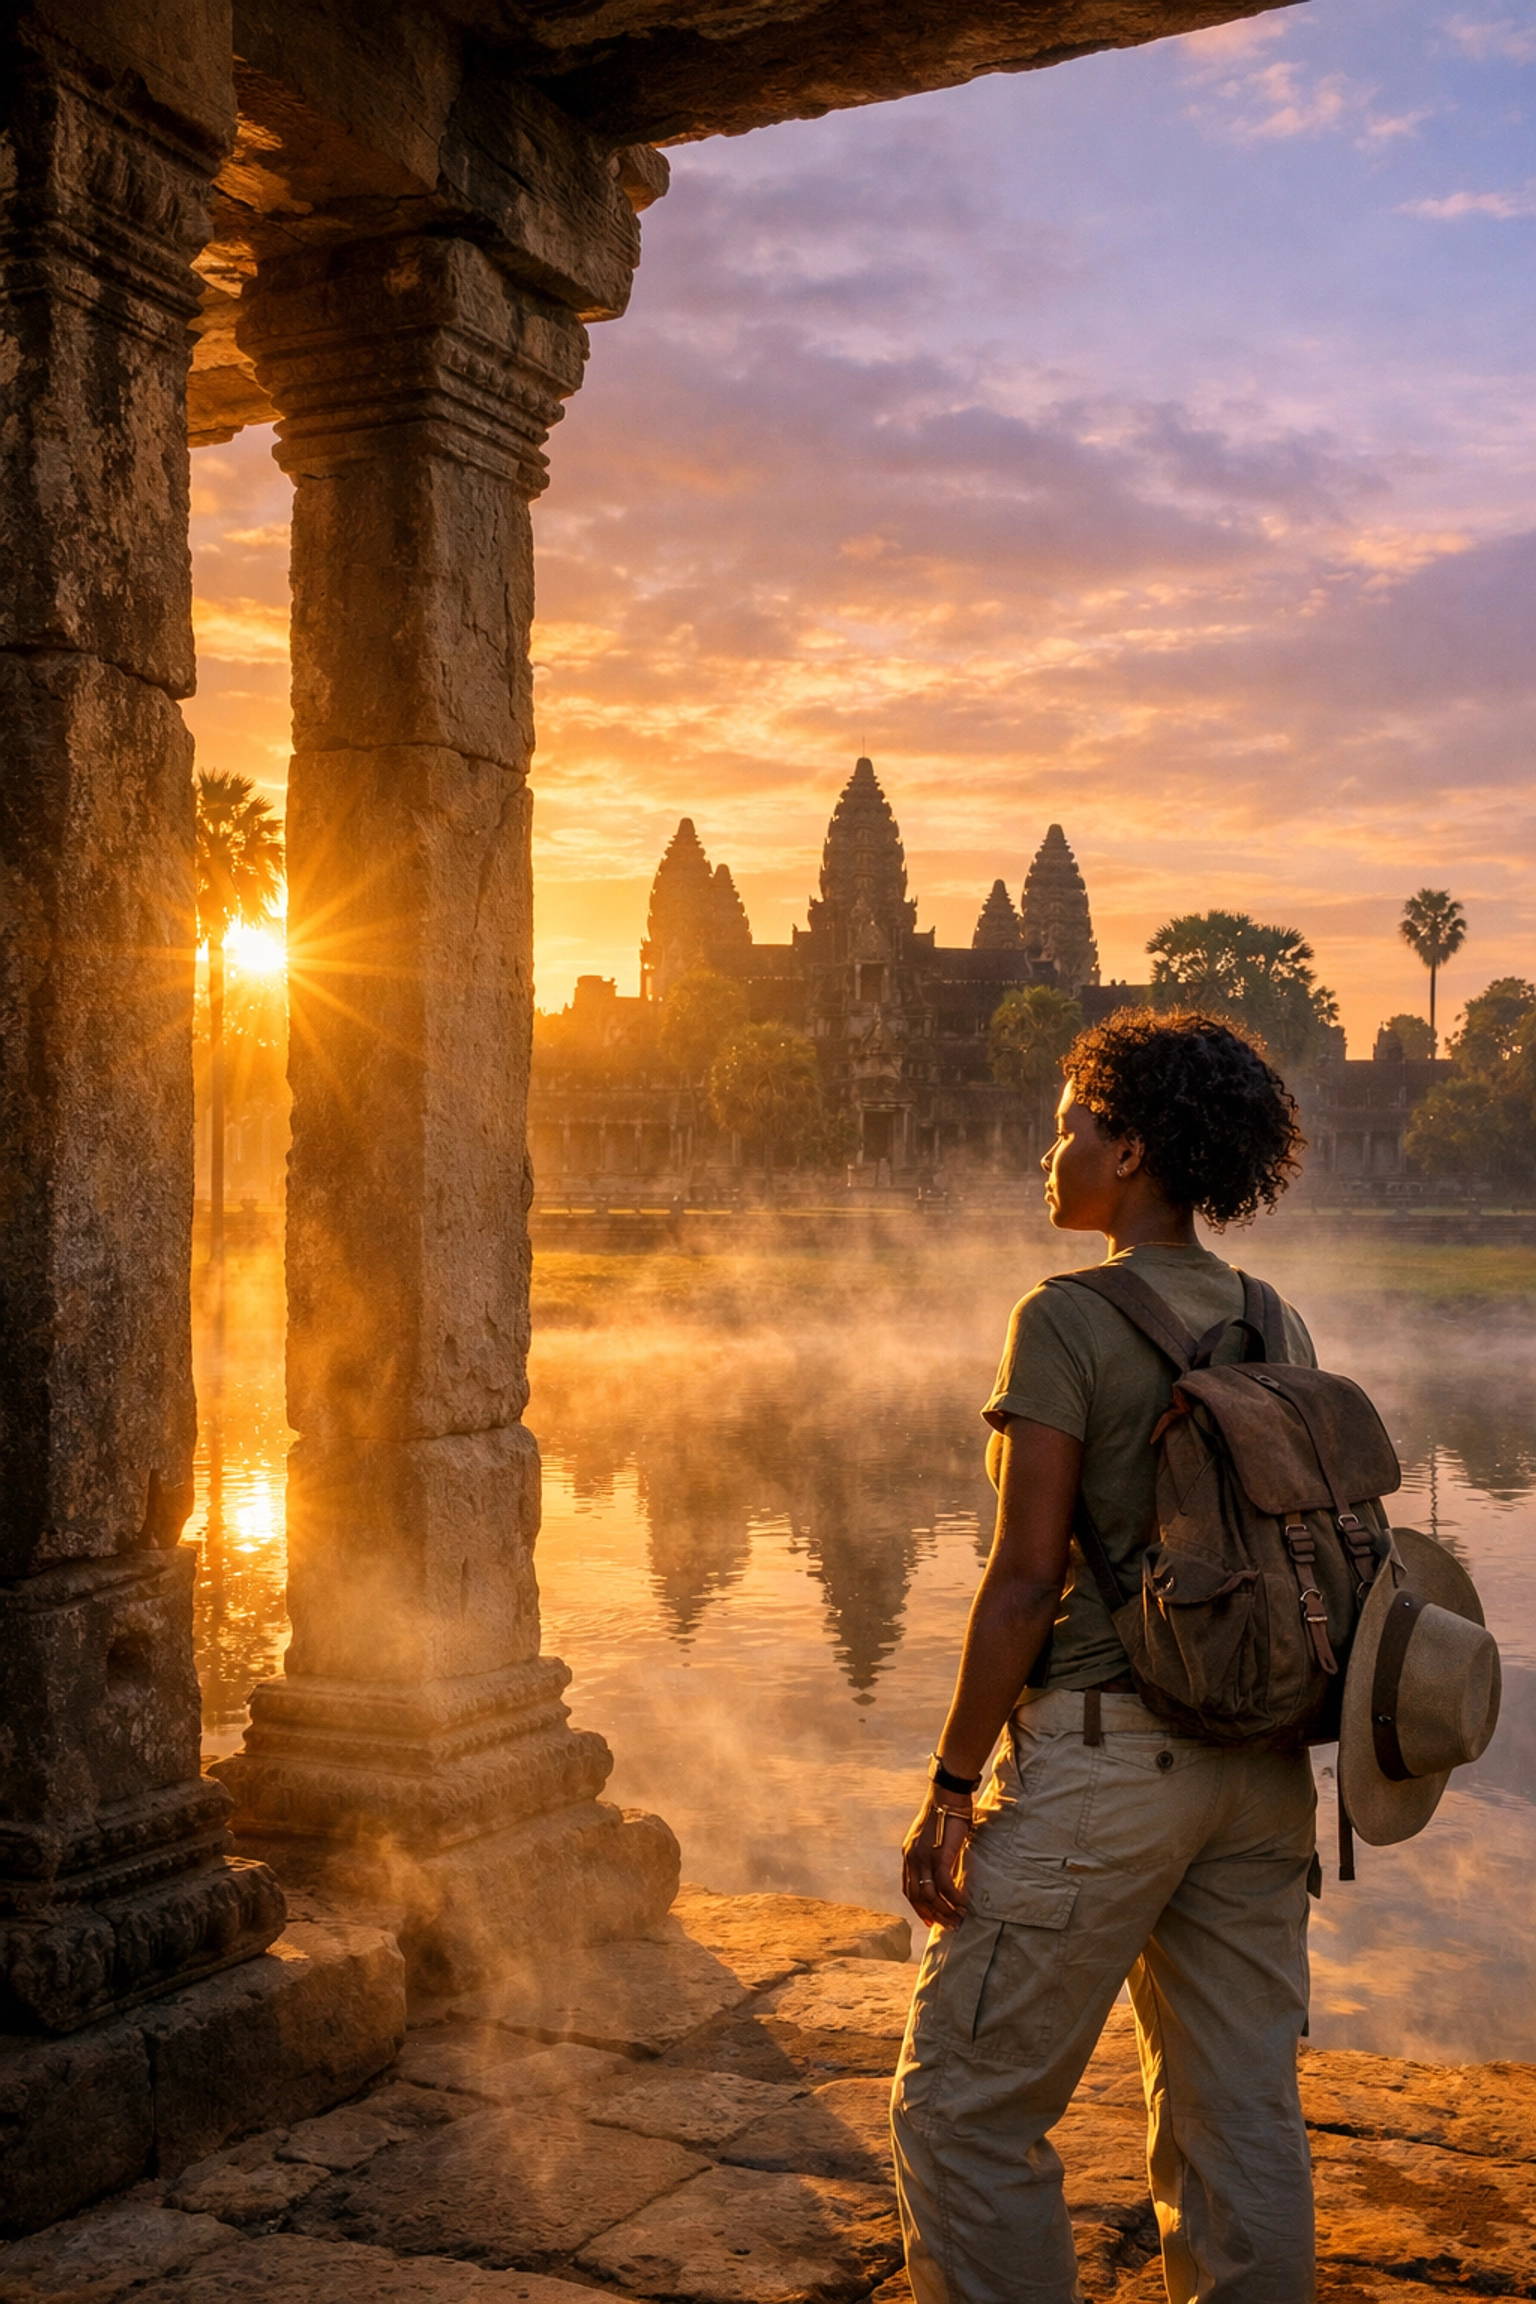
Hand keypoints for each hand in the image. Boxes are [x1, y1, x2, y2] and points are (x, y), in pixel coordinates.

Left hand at [902, 1791, 972, 1929]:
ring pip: (930, 1895)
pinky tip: (963, 1905)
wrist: (948, 1795)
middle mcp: (912, 1858)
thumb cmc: (945, 1813)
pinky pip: (945, 1885)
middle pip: (917, 1897)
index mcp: (909, 1854)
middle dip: (933, 1915)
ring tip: (959, 1920)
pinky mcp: (939, 1855)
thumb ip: (933, 1854)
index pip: (909, 1889)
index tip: (931, 1921)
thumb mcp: (933, 1837)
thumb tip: (945, 1869)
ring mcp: (924, 1858)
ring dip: (945, 1911)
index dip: (919, 1908)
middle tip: (949, 1927)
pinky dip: (954, 1898)